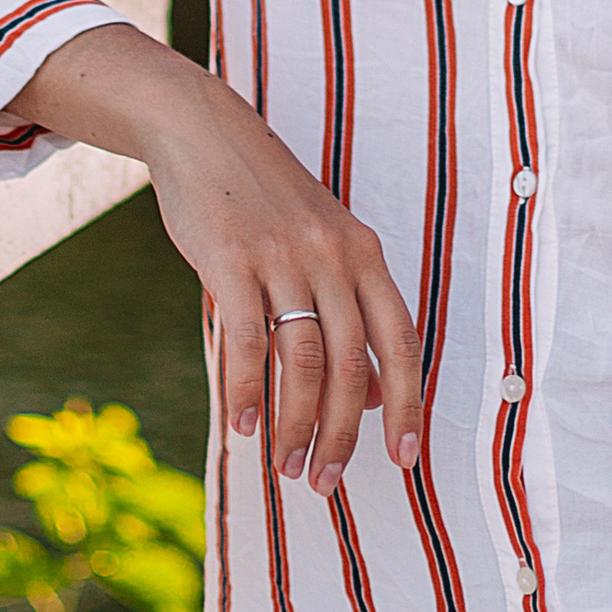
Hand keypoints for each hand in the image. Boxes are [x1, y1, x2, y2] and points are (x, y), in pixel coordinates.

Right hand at [6, 28, 422, 497]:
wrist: (203, 129)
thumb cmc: (263, 201)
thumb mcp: (321, 245)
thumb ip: (348, 311)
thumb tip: (374, 393)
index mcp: (364, 253)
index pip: (401, 341)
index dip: (408, 404)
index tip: (405, 458)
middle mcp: (334, 255)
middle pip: (353, 362)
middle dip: (344, 433)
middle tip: (327, 482)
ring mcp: (284, 256)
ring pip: (304, 358)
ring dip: (296, 424)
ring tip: (286, 466)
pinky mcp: (232, 258)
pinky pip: (249, 338)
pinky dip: (248, 389)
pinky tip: (243, 424)